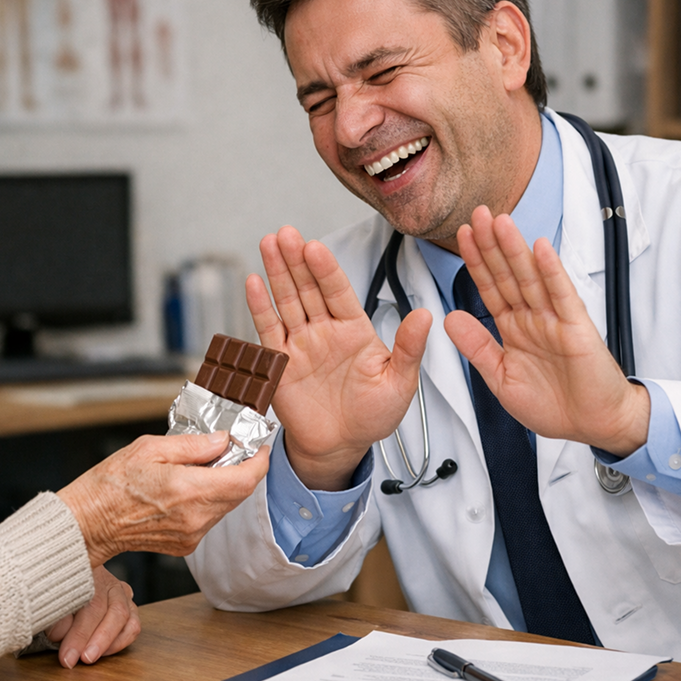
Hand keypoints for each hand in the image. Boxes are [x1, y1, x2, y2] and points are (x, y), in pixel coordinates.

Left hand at [46, 565, 139, 668]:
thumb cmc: (58, 592)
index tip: (66, 655)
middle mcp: (108, 581)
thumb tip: (60, 635)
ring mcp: (121, 593)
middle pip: (108, 610)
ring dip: (109, 642)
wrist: (67, 580)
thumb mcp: (50, 600)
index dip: (79, 633)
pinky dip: (121, 641)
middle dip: (92, 639)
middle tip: (75, 659)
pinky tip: (104, 651)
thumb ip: (55, 616)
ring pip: (126, 617)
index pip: (89, 603)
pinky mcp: (129, 605)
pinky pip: (133, 625)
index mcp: (88, 573)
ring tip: (90, 657)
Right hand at [58, 431, 268, 566]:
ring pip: (226, 506)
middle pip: (240, 493)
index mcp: (188, 490)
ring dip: (225, 485)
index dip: (259, 462)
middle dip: (242, 470)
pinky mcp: (186, 545)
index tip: (260, 447)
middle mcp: (195, 517)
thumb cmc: (109, 485)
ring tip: (203, 467)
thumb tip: (221, 441)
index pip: (244, 479)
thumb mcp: (149, 448)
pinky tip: (189, 488)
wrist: (88, 524)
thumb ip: (192, 445)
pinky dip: (209, 501)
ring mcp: (191, 534)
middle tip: (230, 450)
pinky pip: (210, 518)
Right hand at [248, 226, 431, 490]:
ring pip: (286, 301)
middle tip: (287, 233)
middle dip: (297, 260)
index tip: (316, 247)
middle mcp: (325, 330)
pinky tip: (254, 282)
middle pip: (308, 288)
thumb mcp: (399, 382)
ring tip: (269, 243)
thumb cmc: (373, 415)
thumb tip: (426, 315)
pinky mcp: (279, 362)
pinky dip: (260, 307)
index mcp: (355, 329)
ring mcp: (301, 343)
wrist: (341, 446)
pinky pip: (268, 330)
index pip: (339, 292)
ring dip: (277, 272)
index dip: (326, 269)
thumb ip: (409, 348)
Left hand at [443, 206, 649, 455]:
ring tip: (500, 222)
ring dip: (515, 249)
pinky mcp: (577, 327)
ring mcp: (555, 320)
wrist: (592, 425)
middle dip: (491, 245)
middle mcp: (533, 318)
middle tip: (477, 215)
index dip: (476, 262)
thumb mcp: (501, 378)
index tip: (462, 236)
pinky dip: (552, 271)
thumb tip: (449, 318)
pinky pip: (562, 295)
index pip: (490, 288)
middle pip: (507, 274)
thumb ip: (476, 347)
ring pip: (531, 277)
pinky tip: (541, 248)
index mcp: (514, 328)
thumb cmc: (553, 405)